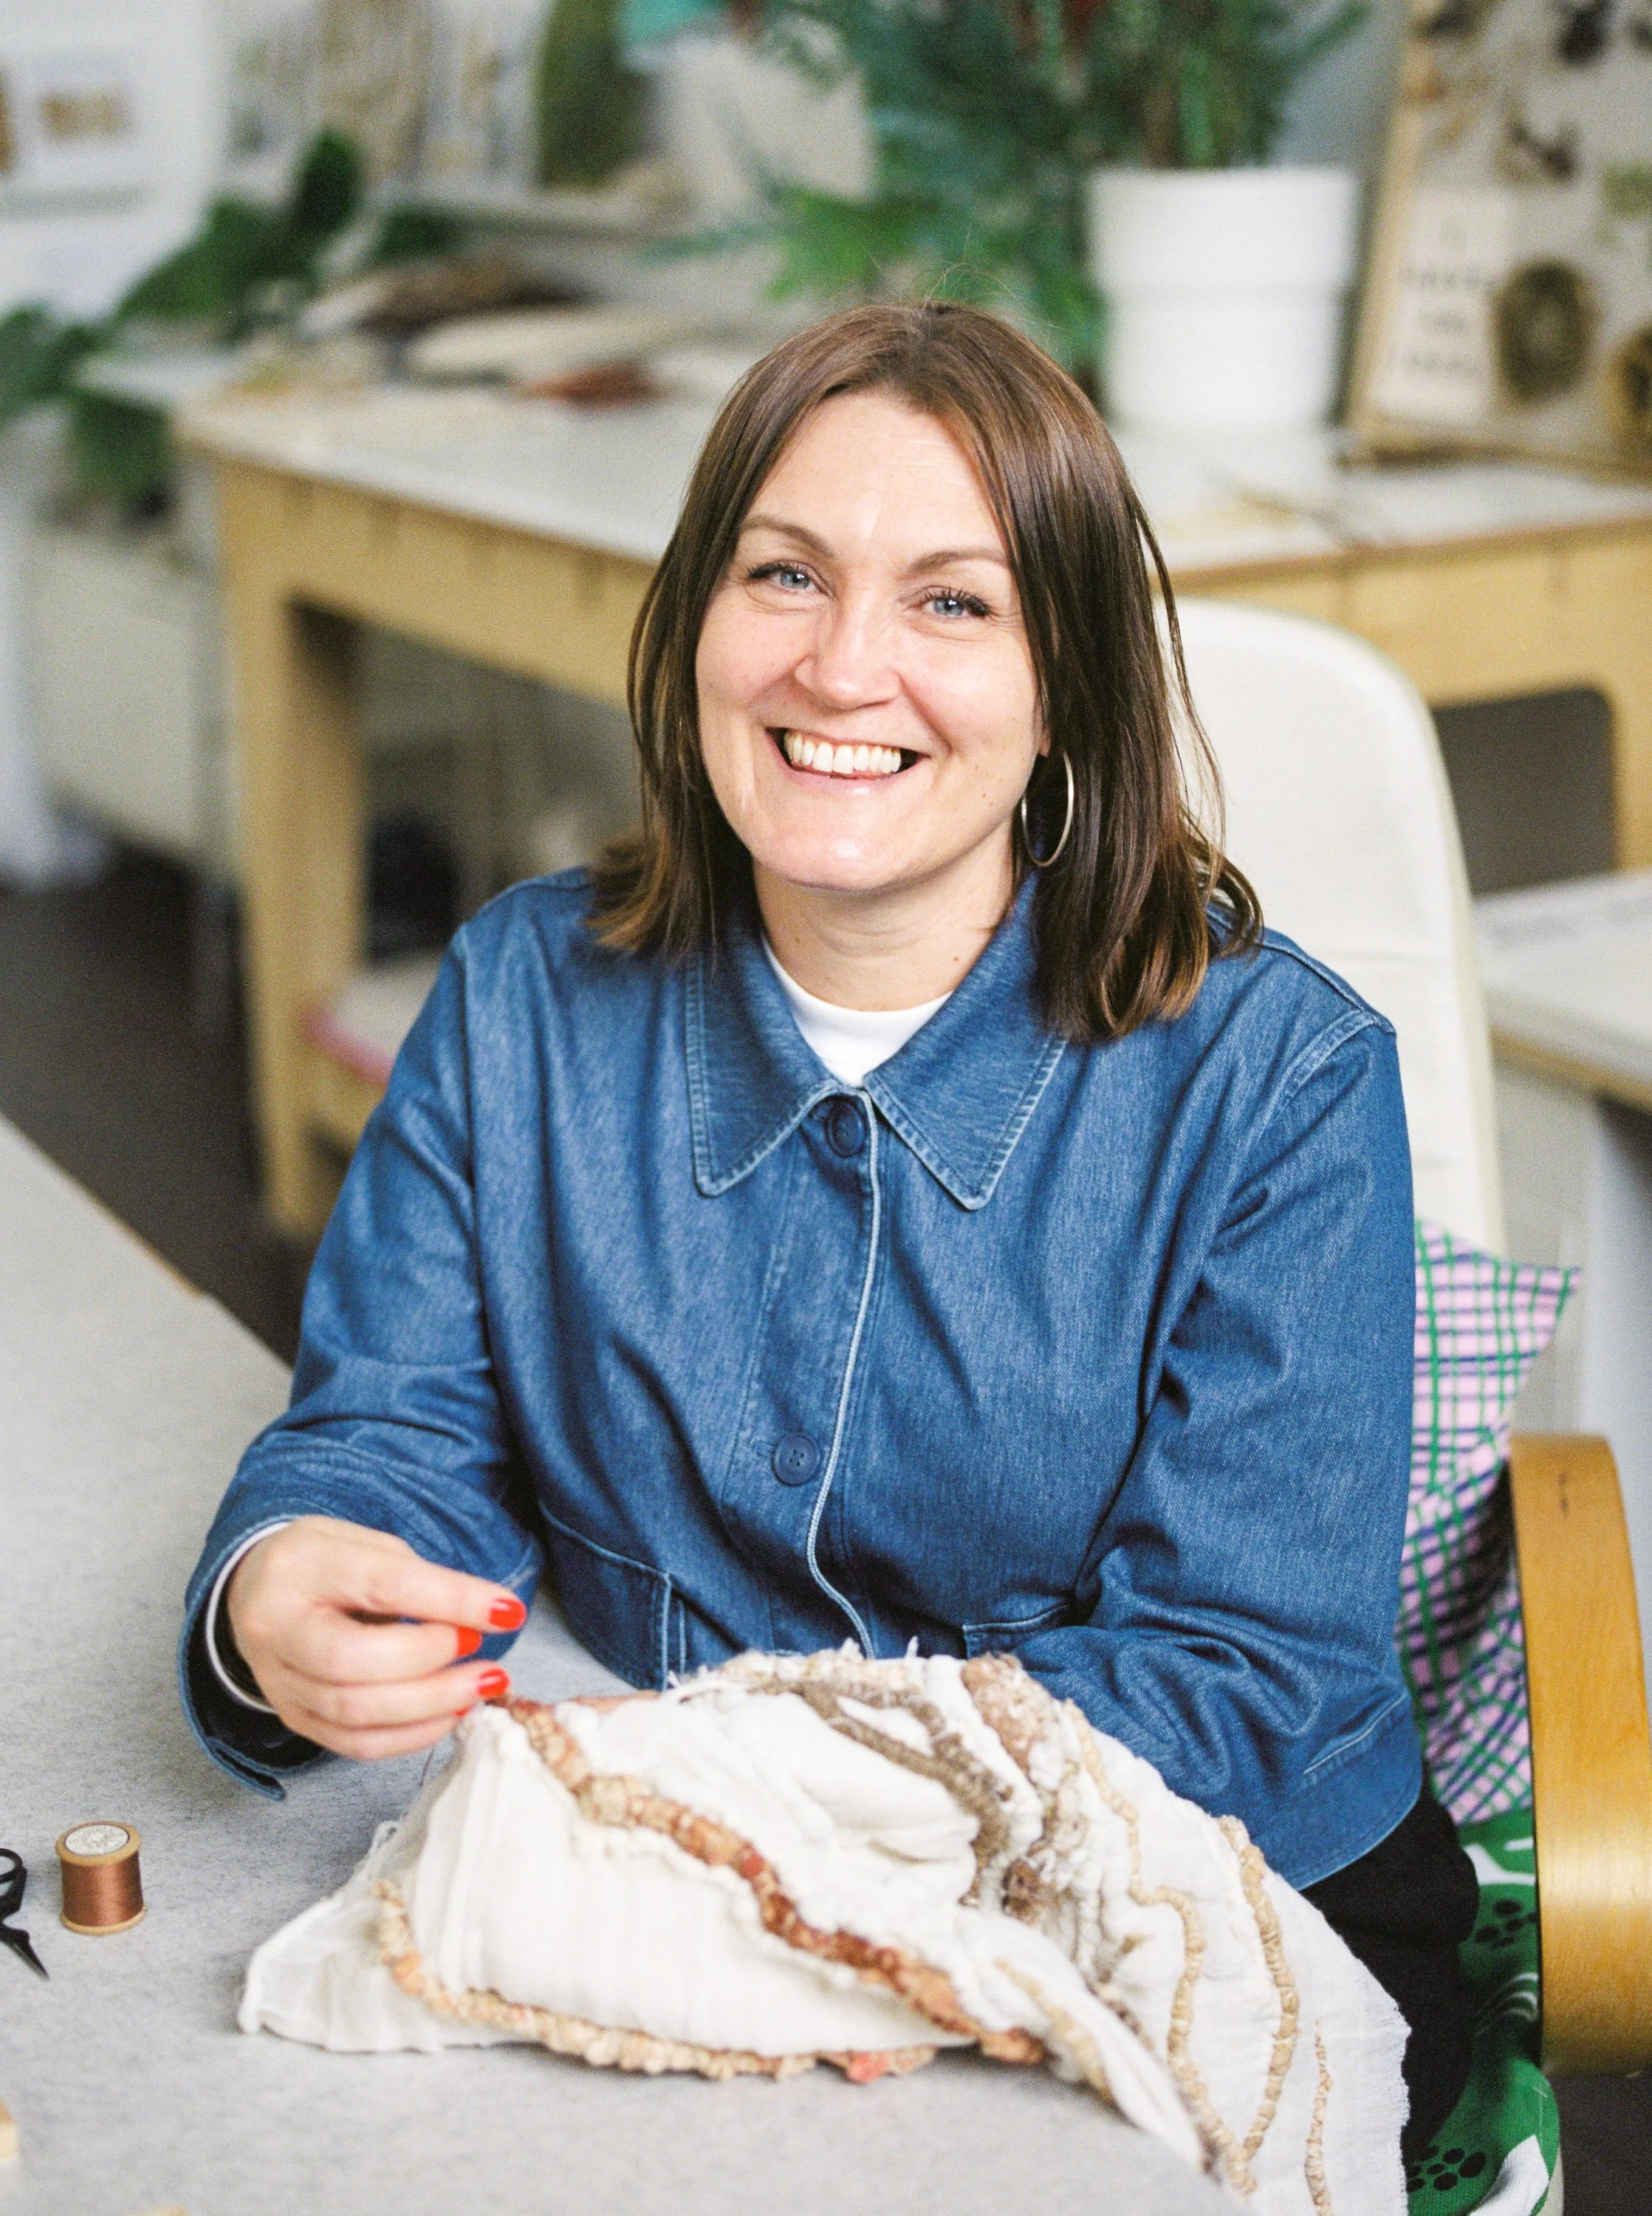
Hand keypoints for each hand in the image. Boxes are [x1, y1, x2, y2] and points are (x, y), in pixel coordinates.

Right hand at [225, 1516, 526, 1760]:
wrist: (258, 1589)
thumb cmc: (326, 1563)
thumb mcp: (369, 1546)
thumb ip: (419, 1580)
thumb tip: (482, 1618)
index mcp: (299, 1567)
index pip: (381, 1586)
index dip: (449, 1600)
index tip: (507, 1611)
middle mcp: (276, 1628)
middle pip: (353, 1662)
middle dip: (432, 1663)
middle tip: (484, 1654)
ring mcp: (278, 1682)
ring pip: (355, 1712)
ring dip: (433, 1705)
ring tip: (482, 1684)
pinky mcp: (293, 1718)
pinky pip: (355, 1744)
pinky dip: (412, 1735)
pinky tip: (451, 1713)